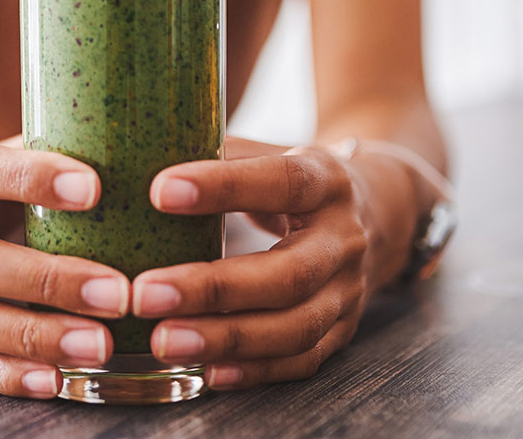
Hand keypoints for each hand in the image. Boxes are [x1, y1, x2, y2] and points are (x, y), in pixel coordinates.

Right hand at [0, 140, 130, 397]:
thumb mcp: (1, 157)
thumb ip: (47, 150)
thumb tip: (126, 146)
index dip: (29, 178)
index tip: (94, 188)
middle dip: (47, 281)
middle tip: (116, 293)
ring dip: (36, 337)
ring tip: (100, 345)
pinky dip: (9, 374)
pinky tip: (58, 378)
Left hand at [130, 137, 420, 389]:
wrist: (378, 212)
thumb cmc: (294, 177)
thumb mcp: (270, 151)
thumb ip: (219, 153)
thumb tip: (144, 150)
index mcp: (326, 181)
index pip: (281, 182)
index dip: (223, 187)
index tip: (159, 192)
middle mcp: (344, 239)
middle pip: (287, 273)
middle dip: (212, 288)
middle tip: (144, 293)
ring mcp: (349, 291)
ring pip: (294, 327)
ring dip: (225, 339)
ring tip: (162, 339)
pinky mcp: (344, 331)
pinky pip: (301, 360)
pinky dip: (253, 370)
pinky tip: (206, 371)